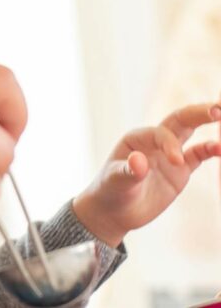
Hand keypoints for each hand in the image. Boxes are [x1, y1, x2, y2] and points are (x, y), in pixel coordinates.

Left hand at [73, 102, 220, 247]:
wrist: (114, 211)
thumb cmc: (110, 192)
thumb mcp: (116, 182)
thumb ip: (128, 172)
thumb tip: (139, 161)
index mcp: (137, 138)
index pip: (161, 133)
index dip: (171, 144)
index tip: (176, 162)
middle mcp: (154, 141)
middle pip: (179, 120)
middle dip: (198, 113)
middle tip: (218, 110)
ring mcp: (169, 154)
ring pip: (190, 131)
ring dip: (206, 122)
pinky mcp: (180, 169)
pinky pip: (198, 154)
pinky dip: (210, 150)